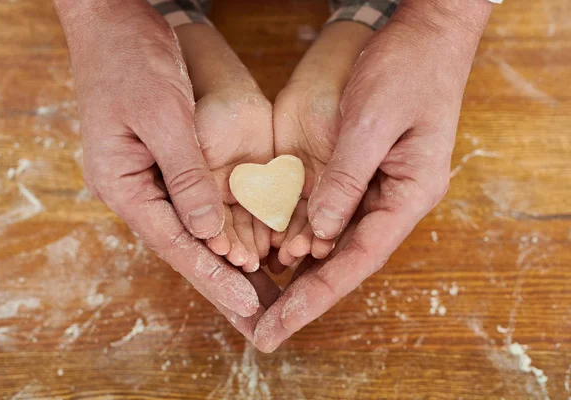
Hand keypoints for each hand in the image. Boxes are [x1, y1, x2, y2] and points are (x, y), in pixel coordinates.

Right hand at [54, 0, 269, 335]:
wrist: (115, 21)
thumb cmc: (131, 60)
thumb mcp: (162, 115)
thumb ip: (186, 176)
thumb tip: (208, 232)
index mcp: (122, 183)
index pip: (173, 241)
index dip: (211, 274)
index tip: (244, 303)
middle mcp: (135, 188)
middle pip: (183, 244)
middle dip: (219, 279)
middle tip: (254, 314)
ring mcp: (151, 177)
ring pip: (193, 229)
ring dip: (224, 259)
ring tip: (257, 292)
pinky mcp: (169, 162)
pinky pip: (199, 203)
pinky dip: (223, 226)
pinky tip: (246, 245)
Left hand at [256, 0, 491, 350]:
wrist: (424, 36)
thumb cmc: (406, 70)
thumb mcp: (370, 123)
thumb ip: (345, 182)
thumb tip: (321, 237)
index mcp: (408, 194)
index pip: (359, 259)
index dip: (318, 295)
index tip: (283, 323)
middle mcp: (395, 199)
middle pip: (347, 261)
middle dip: (306, 297)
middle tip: (266, 330)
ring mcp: (380, 187)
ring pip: (338, 243)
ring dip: (304, 274)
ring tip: (267, 304)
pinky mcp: (363, 172)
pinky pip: (332, 214)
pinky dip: (305, 236)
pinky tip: (280, 254)